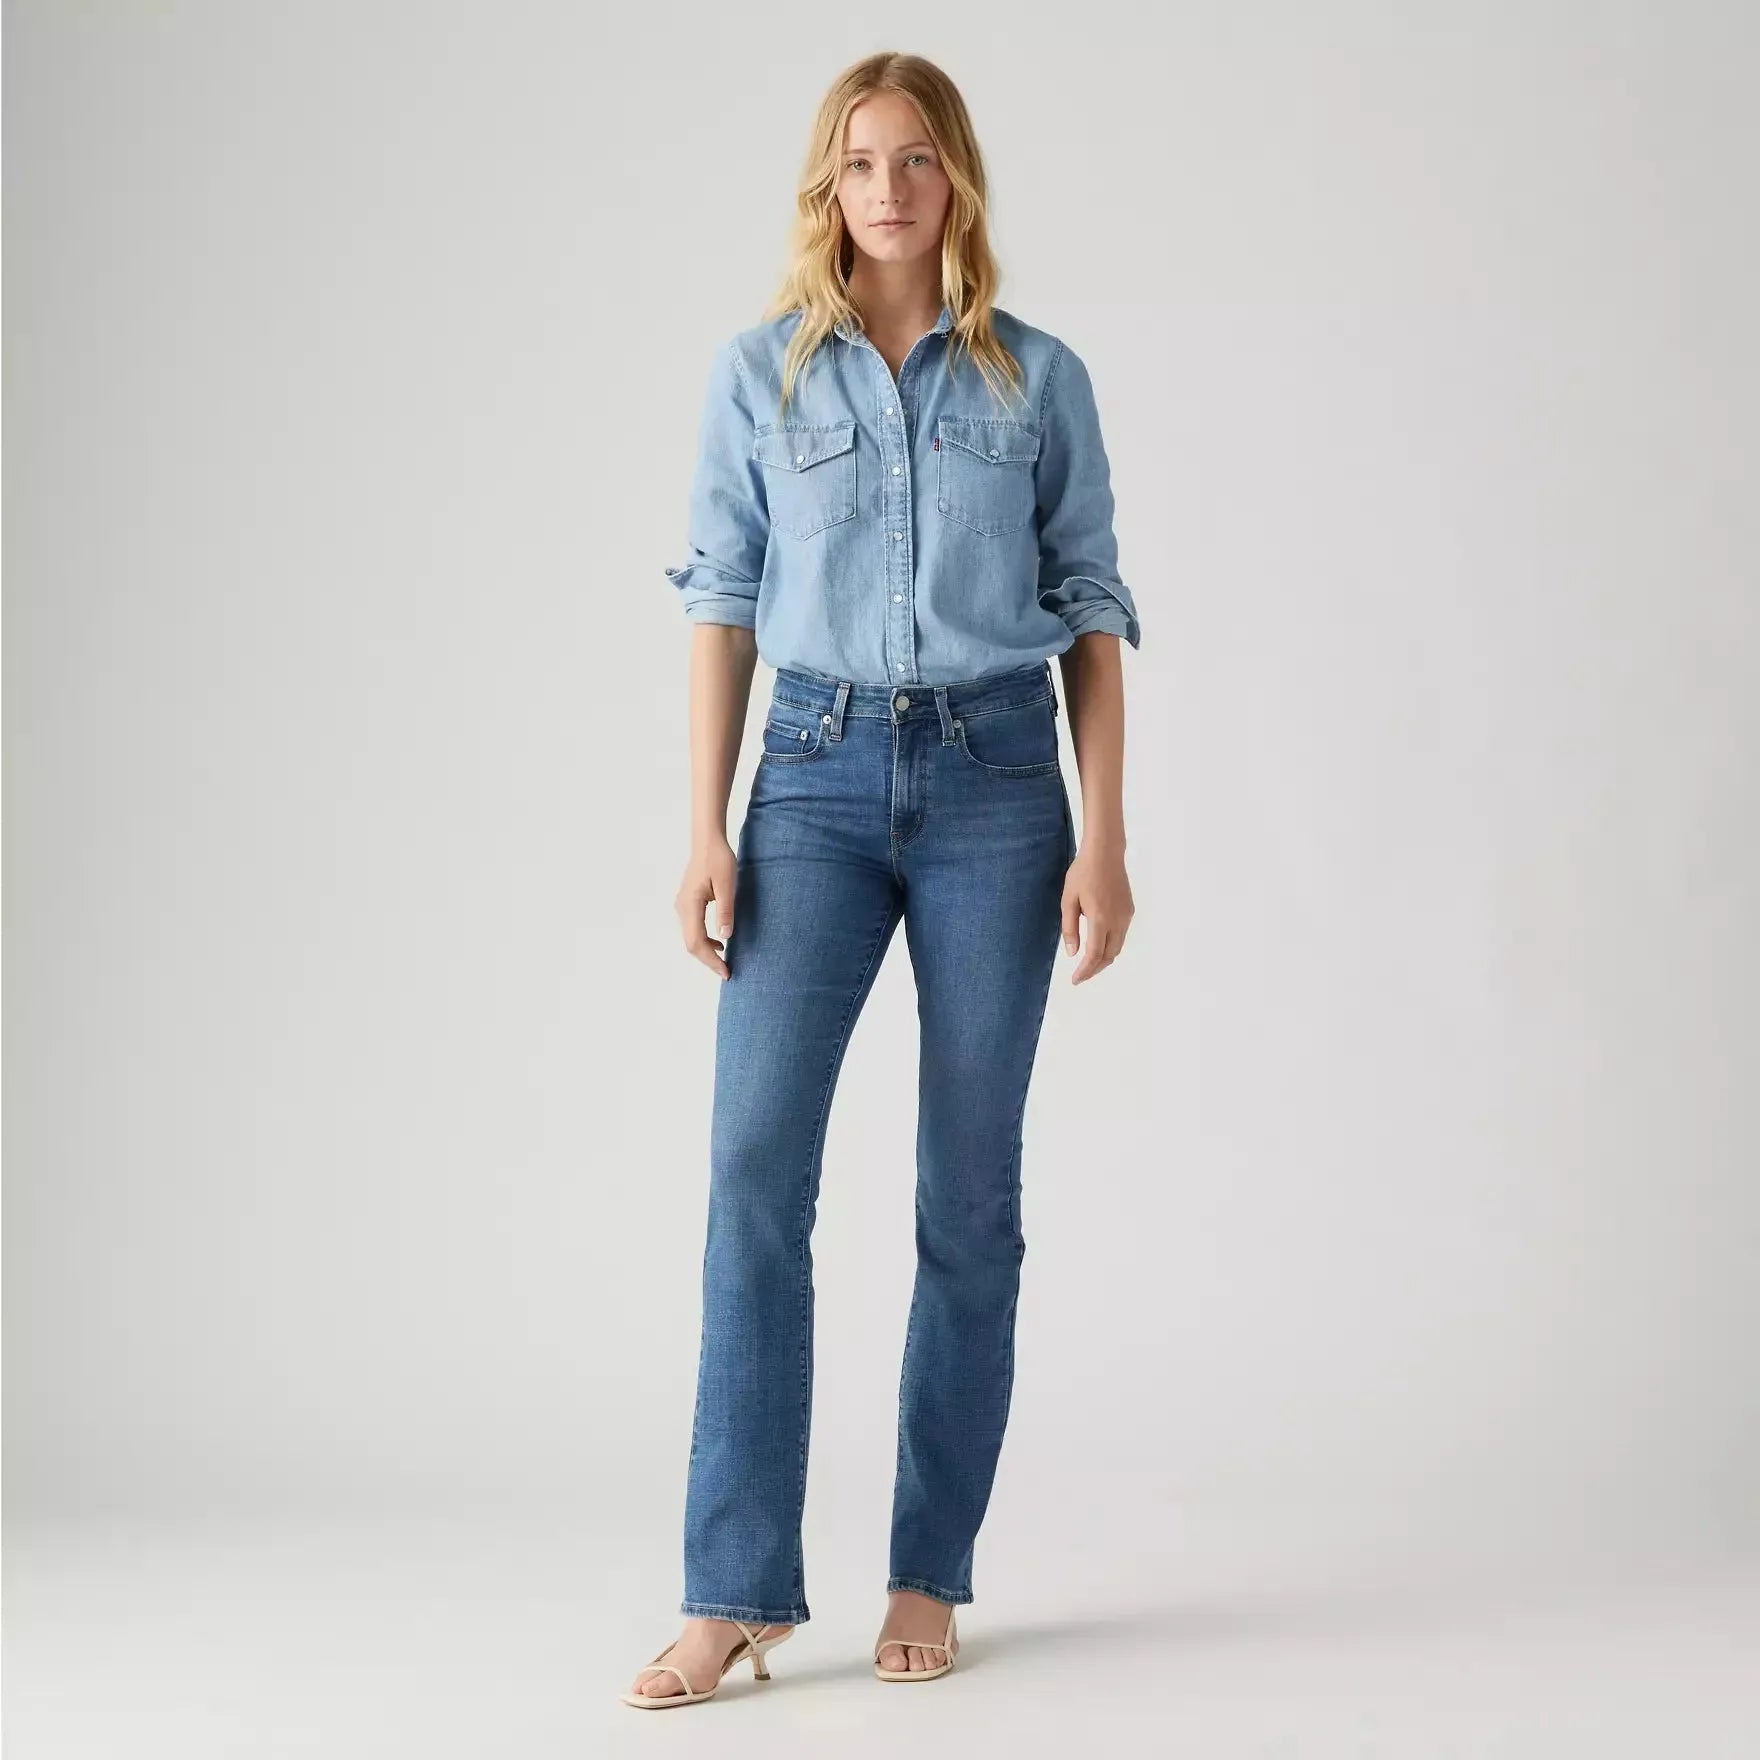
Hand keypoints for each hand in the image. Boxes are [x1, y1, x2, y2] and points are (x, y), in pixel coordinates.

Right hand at [676, 834, 737, 979]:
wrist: (707, 841)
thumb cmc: (718, 859)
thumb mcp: (727, 885)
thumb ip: (725, 911)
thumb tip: (725, 937)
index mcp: (690, 905)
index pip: (696, 942)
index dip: (710, 960)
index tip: (726, 972)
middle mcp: (682, 908)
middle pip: (691, 944)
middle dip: (708, 960)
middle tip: (727, 972)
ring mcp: (683, 905)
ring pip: (691, 937)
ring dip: (706, 951)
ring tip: (724, 961)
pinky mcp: (687, 902)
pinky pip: (693, 928)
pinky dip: (704, 939)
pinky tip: (719, 942)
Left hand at [1061, 843, 1132, 983]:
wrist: (1106, 853)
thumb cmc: (1082, 873)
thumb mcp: (1068, 900)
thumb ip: (1070, 928)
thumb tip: (1073, 953)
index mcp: (1100, 919)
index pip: (1094, 955)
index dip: (1085, 971)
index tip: (1075, 980)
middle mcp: (1117, 921)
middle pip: (1109, 955)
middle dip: (1095, 969)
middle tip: (1080, 975)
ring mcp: (1126, 916)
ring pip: (1117, 947)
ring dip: (1104, 958)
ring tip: (1089, 963)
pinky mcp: (1129, 910)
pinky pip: (1121, 934)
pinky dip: (1110, 945)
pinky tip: (1099, 943)